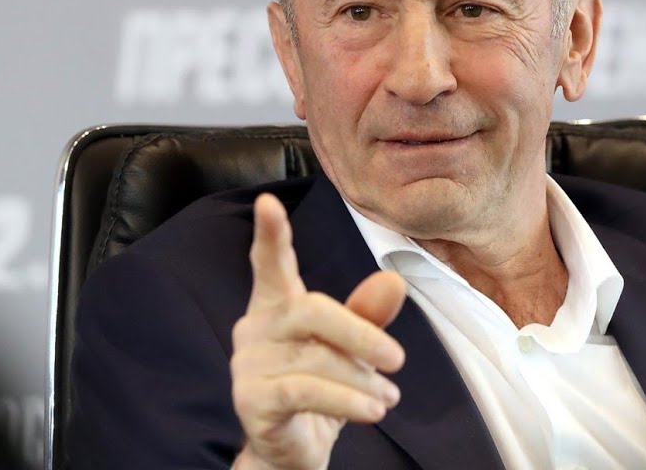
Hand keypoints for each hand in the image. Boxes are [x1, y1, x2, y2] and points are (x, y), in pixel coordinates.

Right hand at [230, 193, 407, 469]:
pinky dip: (347, 400)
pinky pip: (305, 391)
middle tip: (397, 358)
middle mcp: (255, 329)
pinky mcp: (251, 400)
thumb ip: (367, 314)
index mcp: (276, 306)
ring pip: (314, 357)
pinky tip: (372, 410)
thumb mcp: (350, 349)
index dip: (271, 235)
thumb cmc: (320, 388)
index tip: (267, 202)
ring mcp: (248, 365)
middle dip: (360, 332)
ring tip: (388, 396)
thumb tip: (394, 280)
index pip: (271, 264)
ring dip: (362, 378)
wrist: (294, 451)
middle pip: (310, 310)